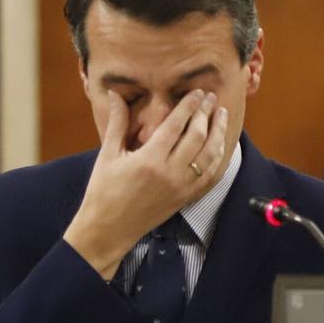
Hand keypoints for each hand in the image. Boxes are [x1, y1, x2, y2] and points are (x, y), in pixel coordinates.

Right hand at [63, 89, 228, 278]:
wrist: (108, 229)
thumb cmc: (103, 191)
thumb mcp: (108, 155)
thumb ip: (118, 123)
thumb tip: (116, 94)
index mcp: (149, 160)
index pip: (176, 125)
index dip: (189, 106)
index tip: (197, 92)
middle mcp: (169, 173)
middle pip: (197, 137)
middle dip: (206, 115)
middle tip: (211, 98)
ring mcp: (180, 188)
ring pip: (209, 156)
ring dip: (218, 134)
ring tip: (220, 116)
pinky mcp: (185, 199)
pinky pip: (209, 177)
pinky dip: (218, 159)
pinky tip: (220, 146)